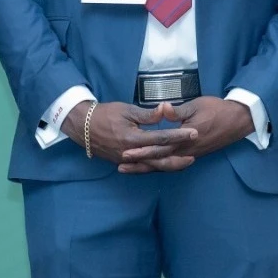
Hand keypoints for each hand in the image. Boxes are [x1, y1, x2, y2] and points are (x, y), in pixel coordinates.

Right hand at [62, 101, 197, 168]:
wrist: (83, 127)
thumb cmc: (105, 114)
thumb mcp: (127, 110)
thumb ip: (148, 114)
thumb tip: (165, 110)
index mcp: (133, 138)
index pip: (161, 138)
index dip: (179, 135)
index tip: (194, 132)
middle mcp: (131, 153)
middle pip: (160, 159)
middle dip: (178, 158)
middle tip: (194, 156)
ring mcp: (127, 160)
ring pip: (152, 167)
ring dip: (169, 166)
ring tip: (184, 162)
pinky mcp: (124, 163)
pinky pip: (144, 167)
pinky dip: (156, 167)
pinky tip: (166, 165)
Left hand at [119, 97, 253, 174]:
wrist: (237, 120)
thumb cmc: (217, 110)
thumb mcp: (196, 106)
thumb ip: (177, 111)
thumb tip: (163, 108)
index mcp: (185, 139)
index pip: (159, 148)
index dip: (142, 151)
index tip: (125, 152)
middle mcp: (186, 151)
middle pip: (159, 162)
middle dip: (140, 164)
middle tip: (121, 166)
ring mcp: (191, 154)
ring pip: (165, 165)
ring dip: (148, 168)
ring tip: (130, 169)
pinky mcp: (193, 154)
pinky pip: (173, 164)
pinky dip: (160, 167)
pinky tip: (151, 166)